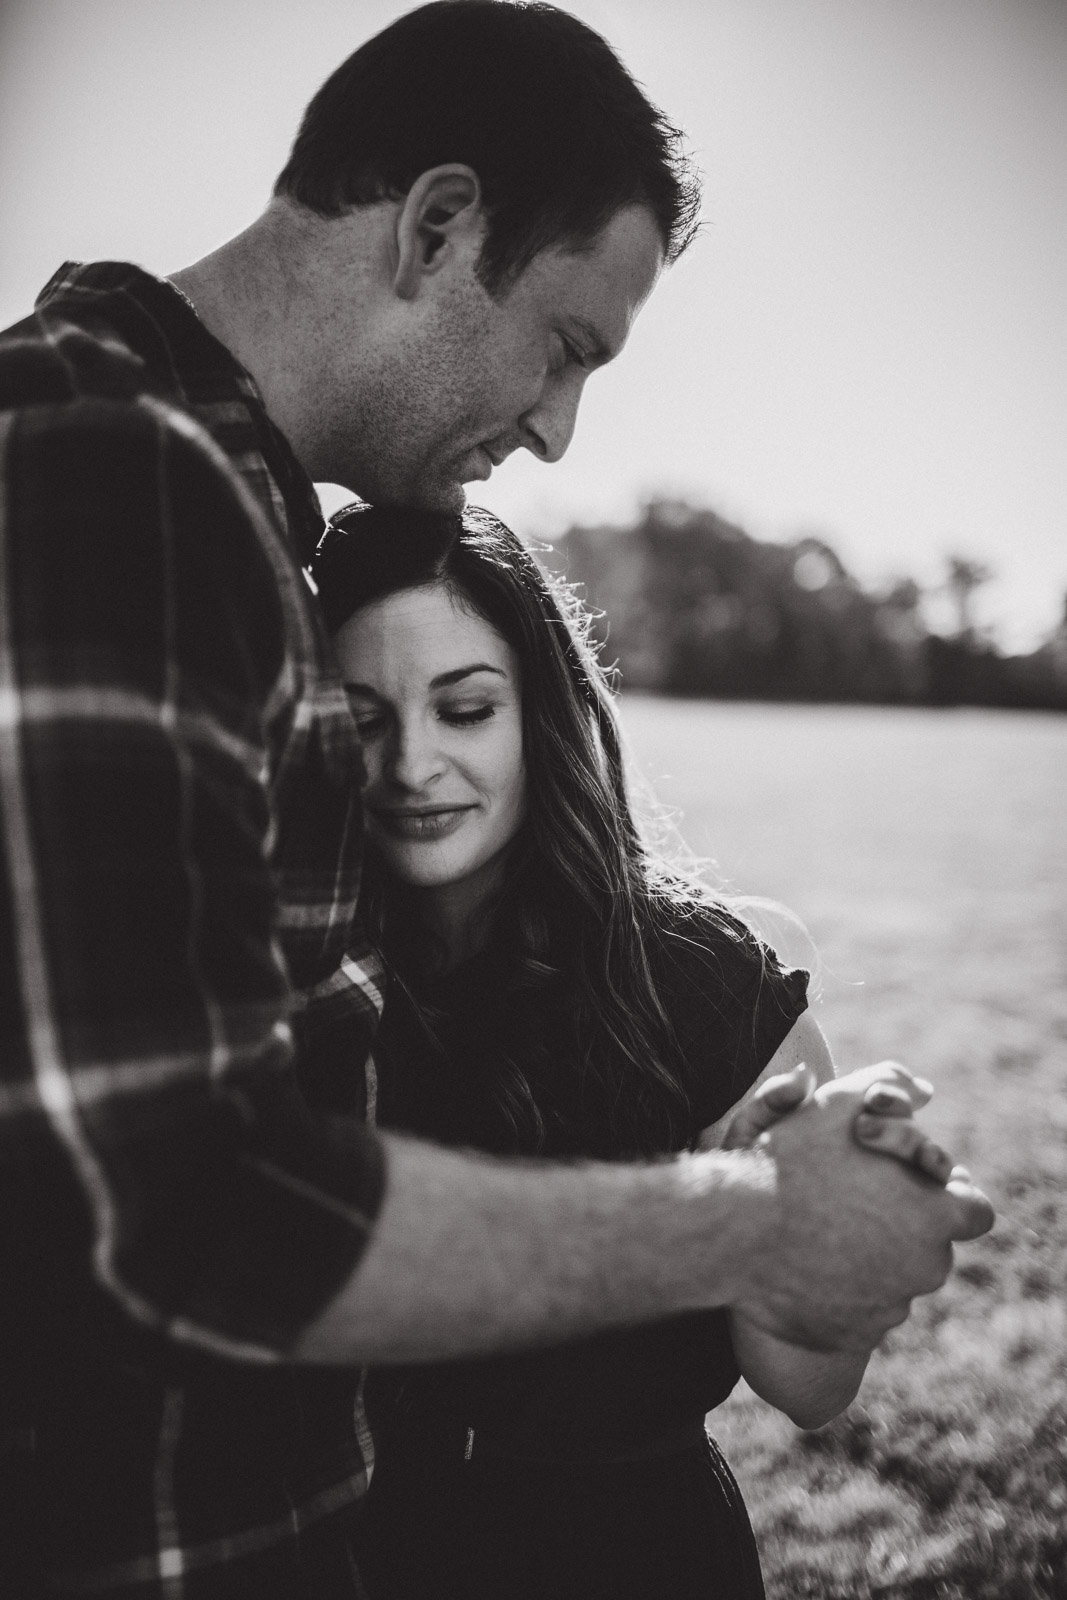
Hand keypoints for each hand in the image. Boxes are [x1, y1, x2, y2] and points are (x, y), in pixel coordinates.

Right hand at [729, 1066, 994, 1352]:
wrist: (729, 1232)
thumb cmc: (786, 1160)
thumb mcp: (839, 1104)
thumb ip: (889, 1090)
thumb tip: (924, 1092)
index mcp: (935, 1214)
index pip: (976, 1212)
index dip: (950, 1196)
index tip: (916, 1186)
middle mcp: (925, 1268)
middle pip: (933, 1250)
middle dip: (905, 1229)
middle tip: (856, 1205)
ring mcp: (889, 1309)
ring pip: (896, 1284)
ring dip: (874, 1263)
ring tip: (824, 1233)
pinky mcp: (853, 1337)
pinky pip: (862, 1315)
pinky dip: (844, 1296)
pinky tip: (808, 1267)